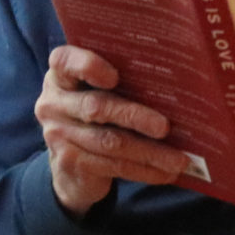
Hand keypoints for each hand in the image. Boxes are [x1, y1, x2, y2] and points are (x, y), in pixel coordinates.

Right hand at [36, 45, 192, 217]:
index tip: (114, 76)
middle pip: (96, 107)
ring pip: (109, 142)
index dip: (87, 66)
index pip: (65, 61)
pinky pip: (112, 166)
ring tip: (179, 160)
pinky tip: (167, 173)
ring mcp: (57, 134)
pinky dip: (144, 170)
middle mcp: (53, 102)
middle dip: (134, 117)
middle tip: (165, 127)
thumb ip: (127, 81)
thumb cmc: (101, 113)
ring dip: (149, 152)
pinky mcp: (69, 162)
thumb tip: (181, 86)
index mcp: (62, 74)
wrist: (72, 163)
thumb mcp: (105, 91)